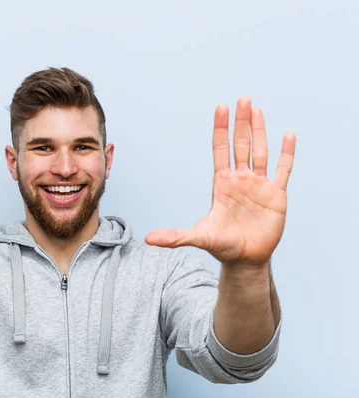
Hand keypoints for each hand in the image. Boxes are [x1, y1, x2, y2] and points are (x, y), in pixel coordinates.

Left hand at [145, 97, 295, 264]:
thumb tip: (148, 239)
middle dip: (241, 123)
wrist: (245, 259)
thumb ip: (175, 237)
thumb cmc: (222, 246)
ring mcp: (259, 186)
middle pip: (241, 145)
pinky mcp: (276, 195)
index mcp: (222, 184)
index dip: (221, 130)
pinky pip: (283, 170)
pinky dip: (286, 154)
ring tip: (257, 110)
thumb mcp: (198, 238)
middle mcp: (240, 180)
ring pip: (260, 152)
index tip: (221, 108)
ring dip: (260, 131)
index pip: (221, 150)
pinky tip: (288, 136)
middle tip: (242, 99)